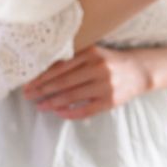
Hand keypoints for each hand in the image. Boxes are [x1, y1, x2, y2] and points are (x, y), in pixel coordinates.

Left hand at [22, 47, 157, 120]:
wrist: (139, 71)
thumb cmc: (110, 62)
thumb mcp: (93, 53)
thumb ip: (73, 58)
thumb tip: (44, 70)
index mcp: (90, 53)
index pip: (60, 66)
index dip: (41, 76)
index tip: (27, 82)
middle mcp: (97, 68)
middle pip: (63, 81)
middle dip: (42, 90)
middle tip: (28, 95)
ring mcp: (105, 86)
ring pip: (72, 96)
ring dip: (52, 102)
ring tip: (40, 106)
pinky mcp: (110, 101)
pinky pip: (86, 110)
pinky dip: (70, 113)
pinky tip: (59, 113)